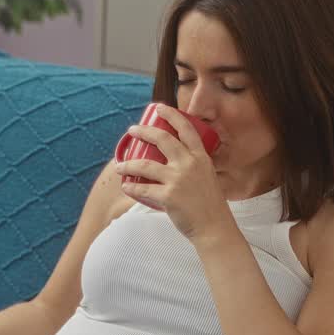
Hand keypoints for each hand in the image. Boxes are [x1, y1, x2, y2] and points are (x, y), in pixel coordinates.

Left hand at [114, 103, 235, 242]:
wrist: (214, 227)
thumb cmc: (209, 205)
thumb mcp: (207, 177)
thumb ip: (194, 167)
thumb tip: (175, 162)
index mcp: (200, 157)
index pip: (186, 129)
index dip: (172, 115)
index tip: (159, 107)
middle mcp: (189, 164)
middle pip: (162, 139)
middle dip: (144, 131)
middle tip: (132, 130)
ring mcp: (178, 180)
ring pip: (145, 165)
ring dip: (128, 164)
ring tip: (120, 166)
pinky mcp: (168, 196)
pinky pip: (143, 189)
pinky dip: (131, 187)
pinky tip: (126, 186)